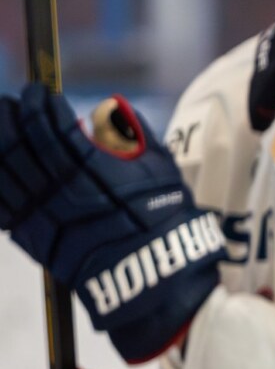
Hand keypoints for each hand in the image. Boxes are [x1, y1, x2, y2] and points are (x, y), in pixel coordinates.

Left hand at [0, 83, 223, 361]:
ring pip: (5, 171)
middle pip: (20, 143)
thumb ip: (134, 134)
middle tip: (8, 102)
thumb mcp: (162, 168)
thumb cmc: (164, 219)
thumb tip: (111, 110)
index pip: (51, 125)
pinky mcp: (34, 238)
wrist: (153, 275)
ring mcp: (42, 213)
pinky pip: (2, 206)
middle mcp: (60, 187)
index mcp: (91, 168)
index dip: (40, 104)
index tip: (39, 92)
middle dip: (10, 117)